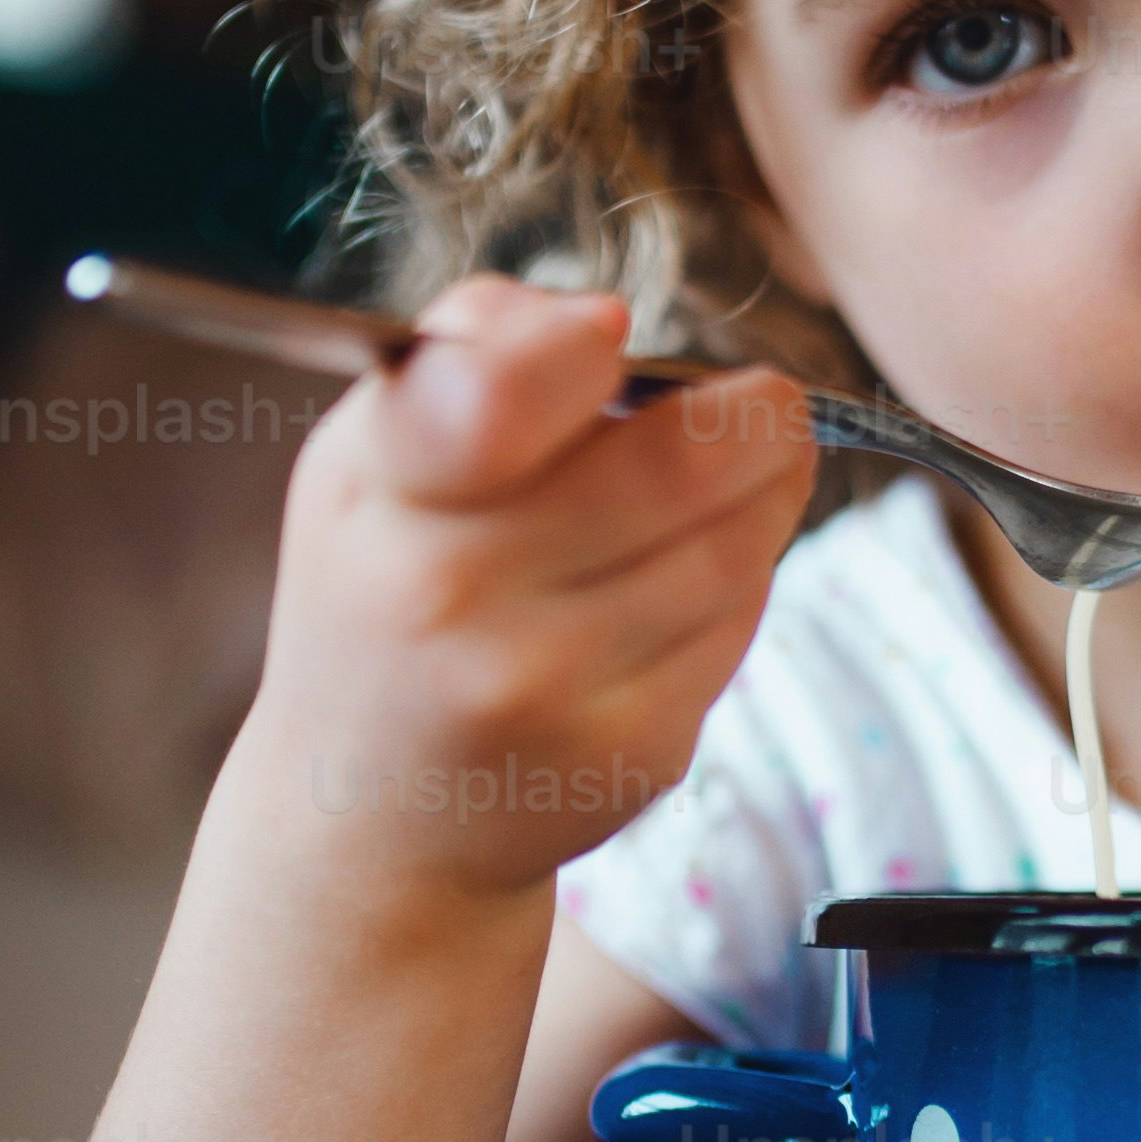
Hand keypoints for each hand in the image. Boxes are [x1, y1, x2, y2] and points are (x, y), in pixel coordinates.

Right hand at [237, 281, 814, 907]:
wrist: (374, 823)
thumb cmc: (382, 600)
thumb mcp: (371, 462)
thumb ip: (468, 357)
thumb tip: (596, 318)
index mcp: (385, 496)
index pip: (503, 392)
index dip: (582, 347)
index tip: (609, 338)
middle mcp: (454, 600)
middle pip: (678, 463)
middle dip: (752, 416)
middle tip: (766, 403)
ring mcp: (546, 690)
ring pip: (732, 548)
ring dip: (769, 494)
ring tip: (758, 471)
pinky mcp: (629, 756)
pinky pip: (736, 630)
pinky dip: (742, 584)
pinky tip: (705, 572)